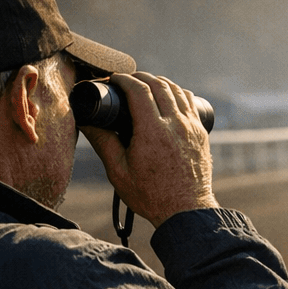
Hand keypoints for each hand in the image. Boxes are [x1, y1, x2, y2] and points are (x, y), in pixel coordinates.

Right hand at [82, 71, 216, 227]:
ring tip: (145, 85)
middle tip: (126, 80)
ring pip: (177, 90)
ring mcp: (192, 128)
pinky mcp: (201, 134)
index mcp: (153, 132)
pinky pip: (190, 103)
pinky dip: (177, 93)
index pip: (139, 90)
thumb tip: (86, 121)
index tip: (113, 80)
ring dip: (160, 82)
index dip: (124, 79)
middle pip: (159, 85)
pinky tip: (168, 97)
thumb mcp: (119, 172)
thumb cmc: (151, 196)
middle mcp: (176, 125)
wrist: (186, 211)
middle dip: (141, 77)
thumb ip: (103, 143)